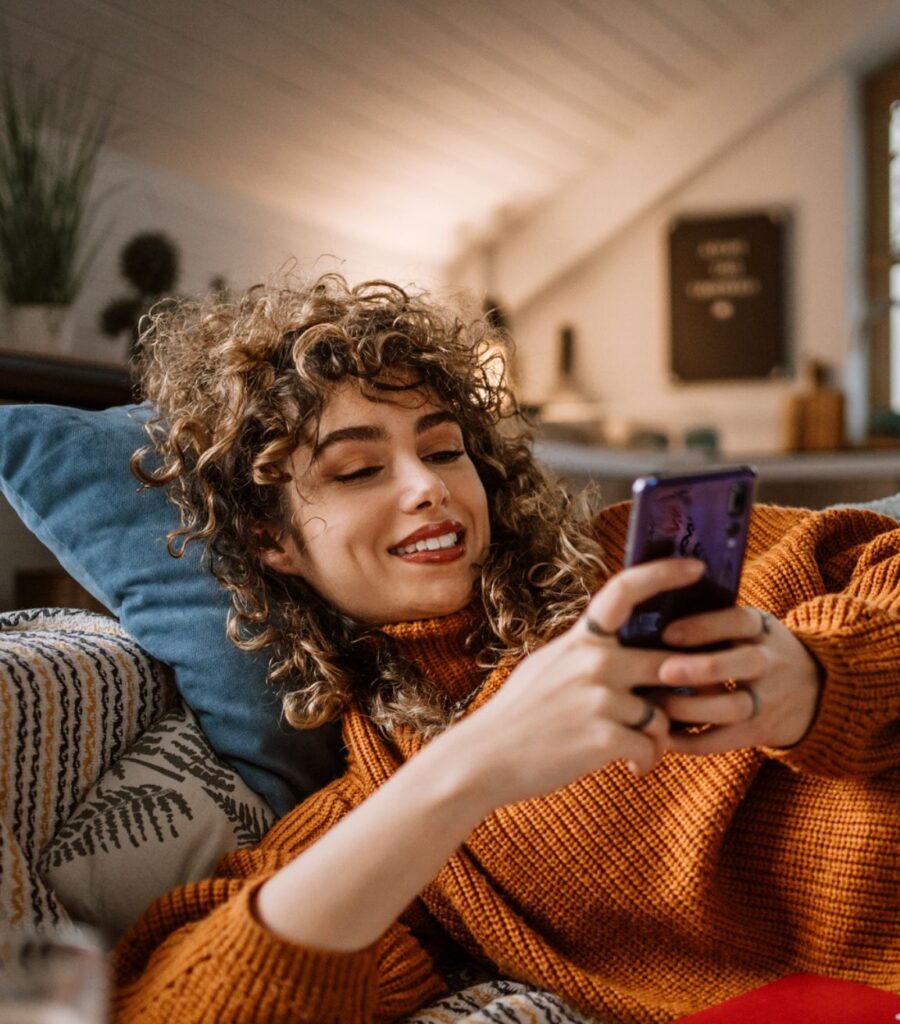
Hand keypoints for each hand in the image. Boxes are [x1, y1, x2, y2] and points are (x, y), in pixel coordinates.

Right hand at [461, 558, 707, 808]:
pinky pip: (651, 747)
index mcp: (581, 640)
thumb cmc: (518, 715)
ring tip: (639, 753)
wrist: (485, 758)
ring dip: (657, 738)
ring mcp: (600, 698)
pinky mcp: (604, 737)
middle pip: (667, 664)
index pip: (625, 591)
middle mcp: (594, 662)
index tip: (697, 568)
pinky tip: (631, 769)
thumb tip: (621, 647)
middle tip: (669, 716)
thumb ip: (587, 654)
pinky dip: (646, 762)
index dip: (665, 574)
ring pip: (662, 714)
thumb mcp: (548, 666)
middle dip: (676, 694)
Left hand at [654, 606, 822, 754]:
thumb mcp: (749, 627)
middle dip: (702, 668)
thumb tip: (651, 619)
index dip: (704, 626)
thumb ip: (713, 622)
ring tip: (655, 704)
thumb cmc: (756, 649)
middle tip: (663, 671)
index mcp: (762, 629)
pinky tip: (663, 737)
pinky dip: (691, 742)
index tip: (667, 633)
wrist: (815, 689)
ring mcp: (768, 699)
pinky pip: (724, 740)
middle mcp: (770, 662)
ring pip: (733, 707)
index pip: (738, 621)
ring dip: (690, 708)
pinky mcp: (760, 732)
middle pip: (743, 663)